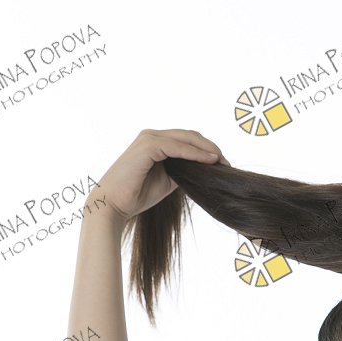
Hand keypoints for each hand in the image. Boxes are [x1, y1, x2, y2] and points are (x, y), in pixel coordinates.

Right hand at [92, 128, 229, 221]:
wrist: (114, 205)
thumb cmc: (137, 195)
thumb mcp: (167, 181)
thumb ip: (183, 171)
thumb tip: (203, 170)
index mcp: (155, 142)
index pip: (187, 140)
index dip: (207, 149)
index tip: (223, 163)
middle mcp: (151, 136)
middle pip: (190, 136)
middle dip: (211, 147)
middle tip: (227, 163)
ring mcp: (149, 139)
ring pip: (186, 139)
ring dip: (207, 149)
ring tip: (222, 162)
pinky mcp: (148, 146)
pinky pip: (178, 147)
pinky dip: (195, 154)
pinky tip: (210, 161)